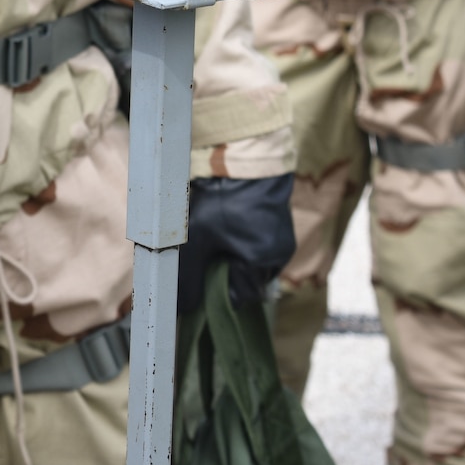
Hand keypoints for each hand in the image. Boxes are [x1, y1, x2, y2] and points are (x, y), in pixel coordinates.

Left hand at [177, 173, 295, 314]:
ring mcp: (281, 237)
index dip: (215, 292)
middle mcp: (278, 254)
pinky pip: (257, 243)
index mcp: (263, 263)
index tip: (197, 280)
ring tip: (211, 237)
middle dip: (223, 273)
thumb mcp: (197, 239)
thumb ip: (189, 277)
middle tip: (201, 256)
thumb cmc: (221, 199)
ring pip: (251, 261)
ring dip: (231, 256)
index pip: (239, 297)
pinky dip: (240, 241)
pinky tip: (222, 226)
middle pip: (246, 280)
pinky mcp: (277, 221)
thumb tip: (184, 308)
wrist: (242, 155)